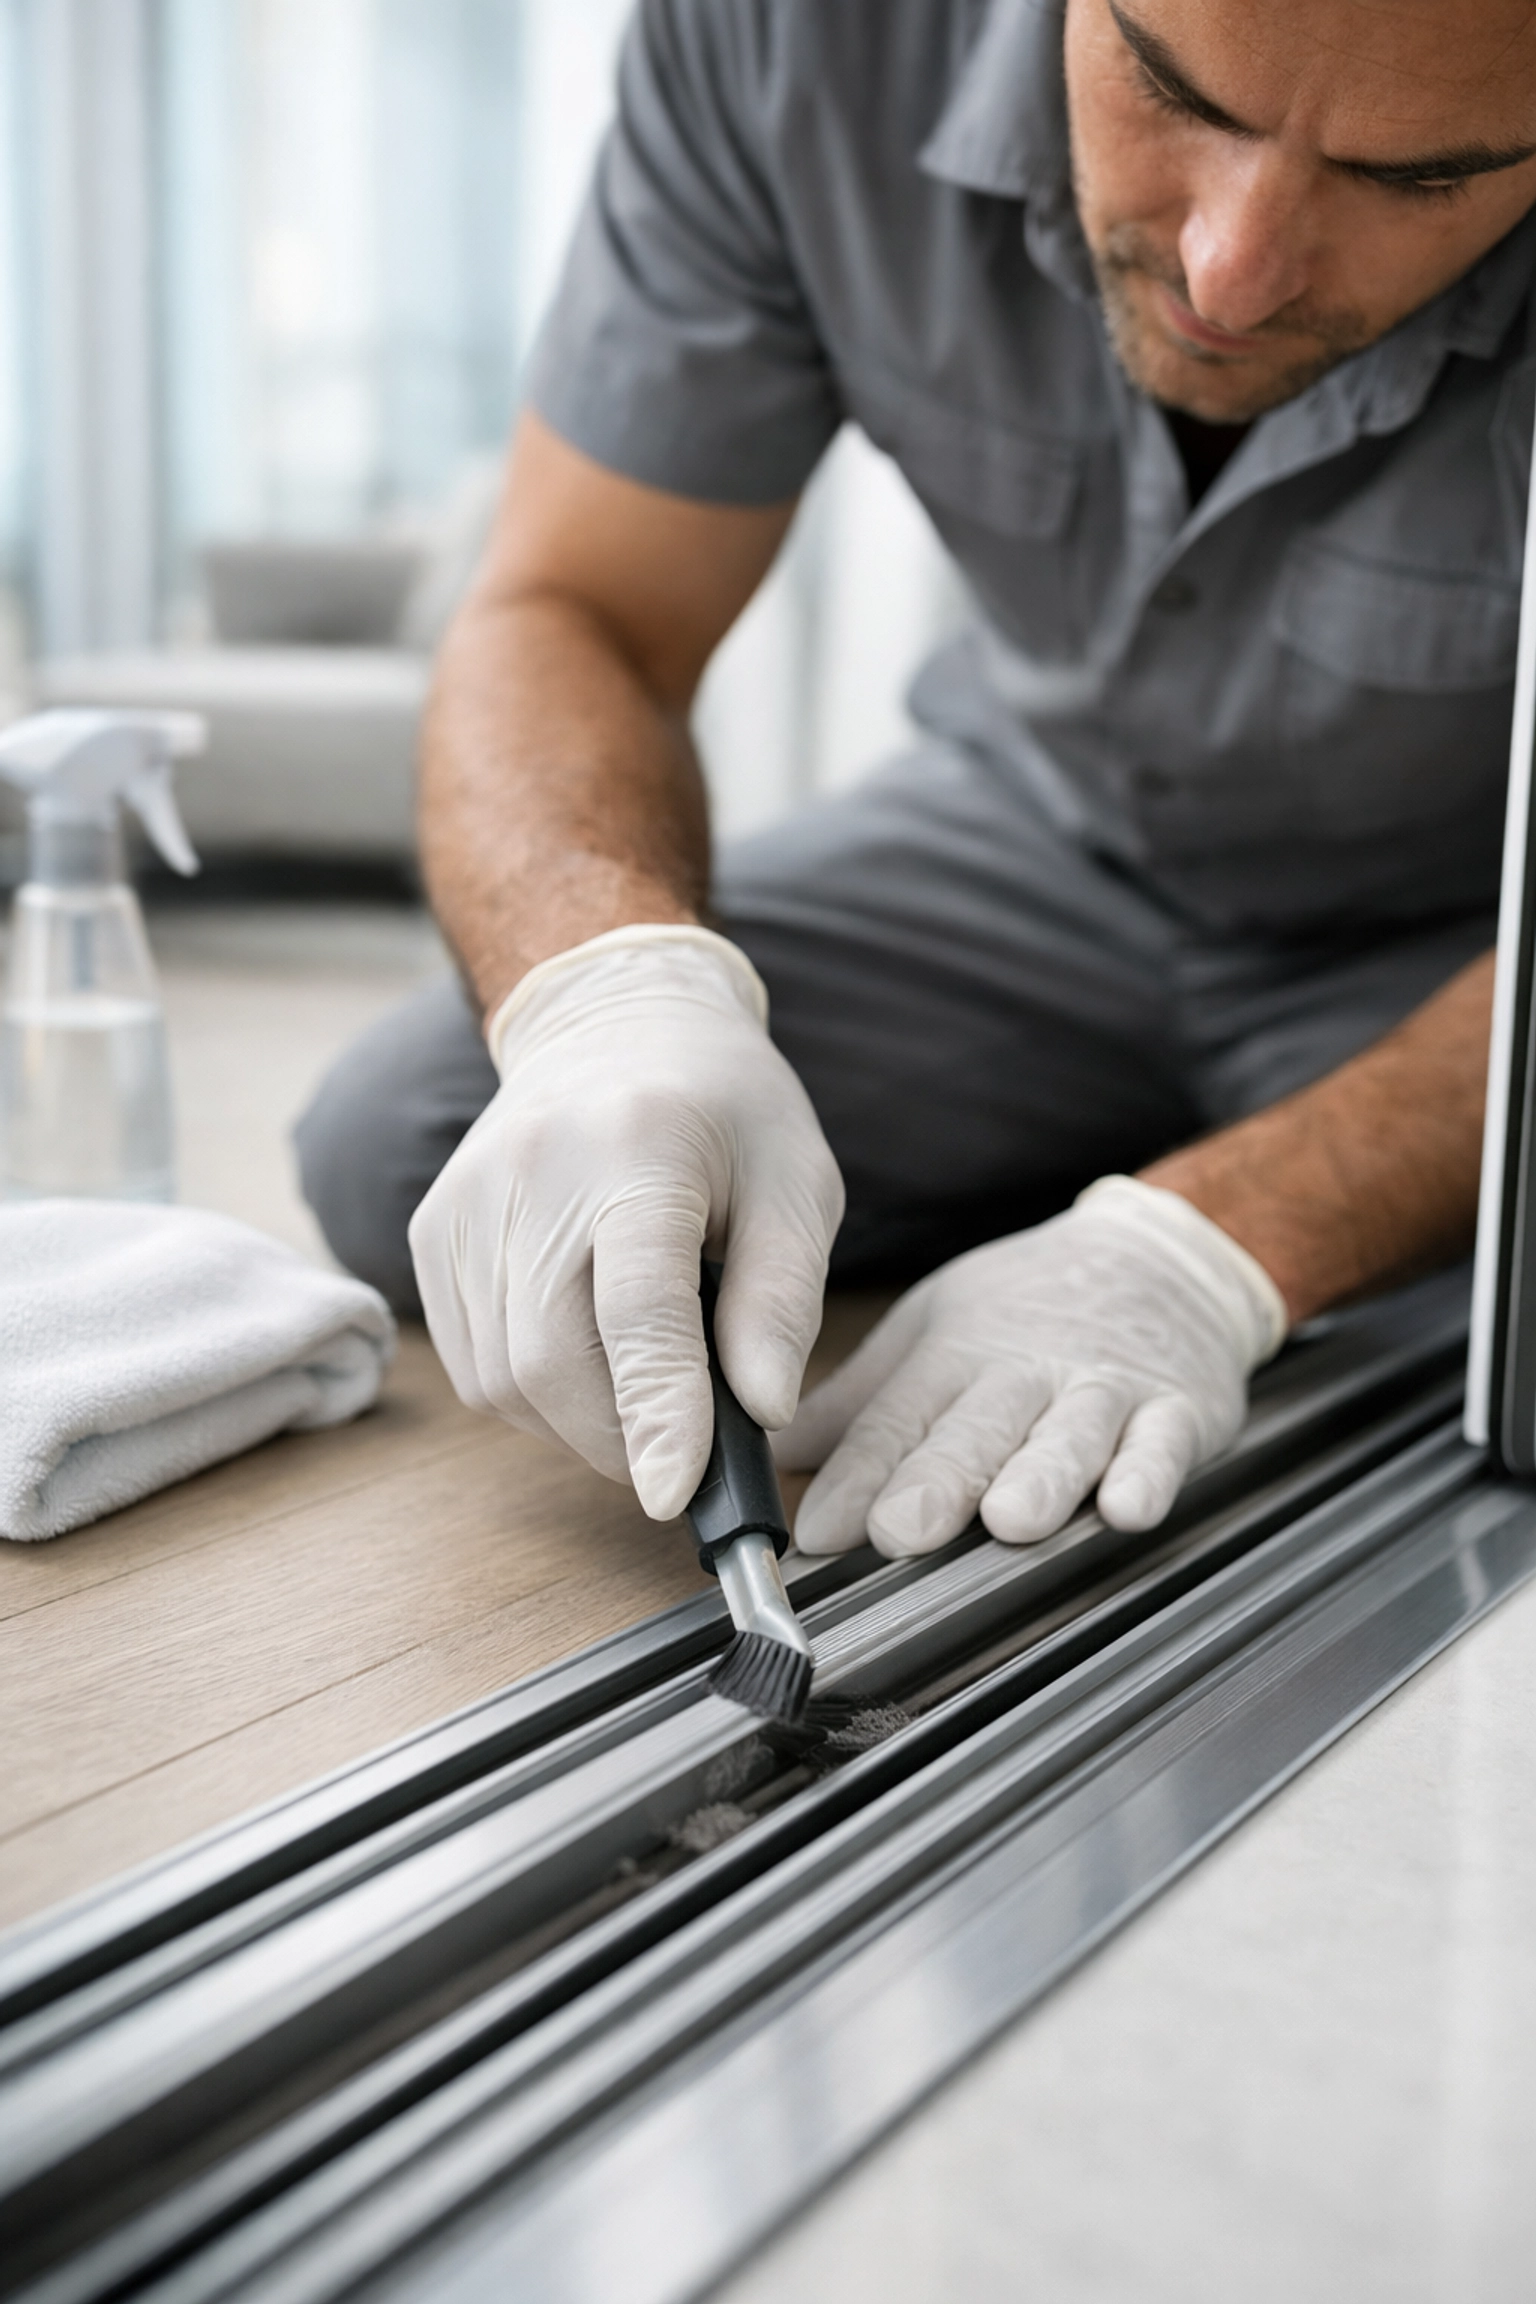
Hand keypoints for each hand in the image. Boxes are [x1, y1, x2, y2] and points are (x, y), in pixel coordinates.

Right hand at [409, 925, 843, 1518]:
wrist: (613, 1023)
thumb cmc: (723, 1111)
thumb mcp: (798, 1185)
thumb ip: (782, 1302)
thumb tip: (761, 1415)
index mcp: (638, 1150)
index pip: (638, 1308)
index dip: (658, 1413)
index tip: (677, 1497)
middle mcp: (531, 1172)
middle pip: (550, 1363)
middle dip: (621, 1439)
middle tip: (683, 1448)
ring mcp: (464, 1203)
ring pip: (503, 1382)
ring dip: (579, 1421)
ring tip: (641, 1378)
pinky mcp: (431, 1233)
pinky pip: (474, 1364)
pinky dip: (533, 1393)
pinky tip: (585, 1348)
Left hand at [776, 1177, 1286, 1556]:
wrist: (1159, 1255)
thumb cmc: (1031, 1306)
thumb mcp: (934, 1331)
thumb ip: (862, 1405)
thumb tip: (775, 1460)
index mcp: (956, 1352)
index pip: (898, 1418)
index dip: (858, 1476)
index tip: (818, 1531)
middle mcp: (1026, 1370)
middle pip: (977, 1430)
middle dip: (938, 1480)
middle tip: (899, 1530)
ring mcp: (1104, 1390)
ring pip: (1068, 1437)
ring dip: (1040, 1478)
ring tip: (1010, 1519)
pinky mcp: (1178, 1410)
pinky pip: (1164, 1444)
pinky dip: (1149, 1474)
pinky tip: (1128, 1506)